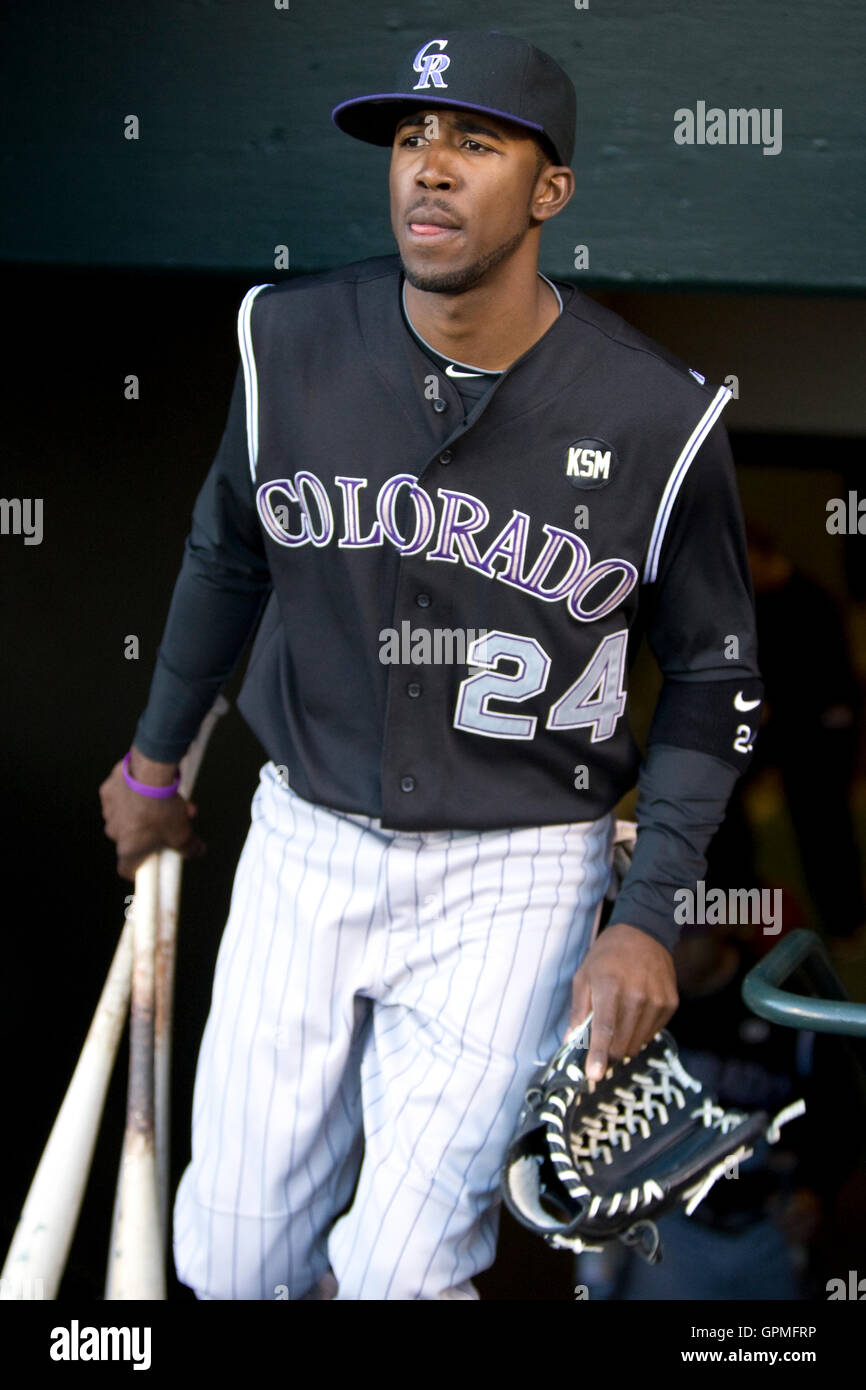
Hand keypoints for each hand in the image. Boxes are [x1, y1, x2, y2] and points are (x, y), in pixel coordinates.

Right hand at [99, 753, 204, 880]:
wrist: (149, 774)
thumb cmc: (163, 809)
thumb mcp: (182, 833)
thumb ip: (189, 847)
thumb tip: (197, 851)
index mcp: (128, 849)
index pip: (127, 869)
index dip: (140, 868)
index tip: (151, 862)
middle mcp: (113, 832)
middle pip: (132, 839)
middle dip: (150, 832)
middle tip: (170, 821)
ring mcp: (109, 811)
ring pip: (127, 816)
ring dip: (144, 811)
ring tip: (169, 799)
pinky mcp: (108, 791)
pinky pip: (122, 796)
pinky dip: (134, 793)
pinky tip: (150, 784)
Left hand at [566, 922, 678, 1080]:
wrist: (643, 934)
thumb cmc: (607, 956)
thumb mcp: (584, 977)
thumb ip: (578, 1011)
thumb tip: (571, 1042)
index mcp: (610, 987)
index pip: (604, 1030)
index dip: (598, 1055)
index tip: (593, 1076)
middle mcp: (637, 995)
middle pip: (622, 1044)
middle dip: (608, 1051)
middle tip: (601, 1043)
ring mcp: (657, 1000)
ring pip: (638, 1043)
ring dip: (624, 1042)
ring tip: (619, 1020)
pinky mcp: (670, 1003)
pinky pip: (652, 1033)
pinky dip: (640, 1031)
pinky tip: (635, 1012)